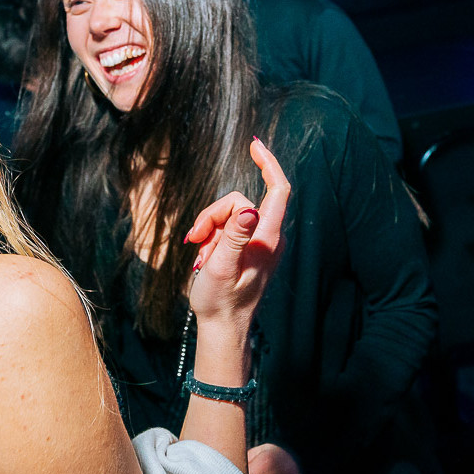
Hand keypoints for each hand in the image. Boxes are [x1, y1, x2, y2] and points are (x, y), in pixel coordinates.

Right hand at [184, 137, 289, 329]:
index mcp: (266, 239)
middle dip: (213, 214)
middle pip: (240, 202)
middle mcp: (267, 237)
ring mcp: (258, 243)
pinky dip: (213, 237)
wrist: (223, 327)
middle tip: (195, 238)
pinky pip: (228, 228)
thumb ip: (234, 237)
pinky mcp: (248, 248)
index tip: (255, 145)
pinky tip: (205, 256)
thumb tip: (247, 209)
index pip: (278, 190)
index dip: (268, 164)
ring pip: (230, 215)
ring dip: (210, 229)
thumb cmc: (221, 301)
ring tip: (200, 254)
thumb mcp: (221, 267)